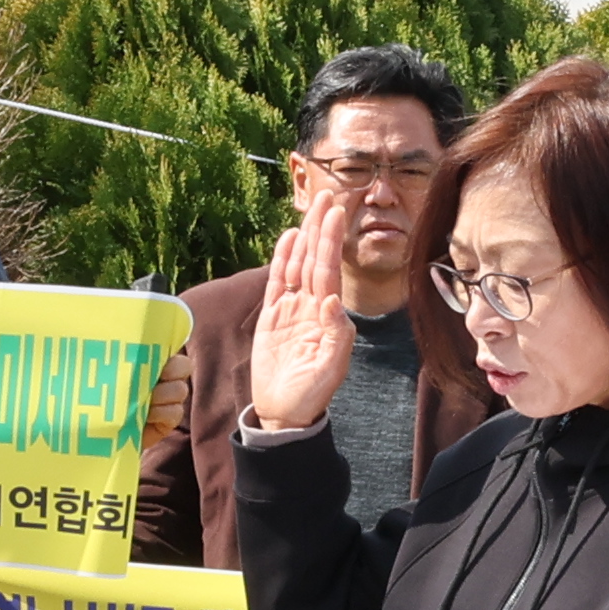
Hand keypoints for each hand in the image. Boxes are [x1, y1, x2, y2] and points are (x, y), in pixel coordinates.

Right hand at [237, 198, 351, 433]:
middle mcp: (311, 307)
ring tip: (310, 208)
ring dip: (304, 238)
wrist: (284, 414)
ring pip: (297, 265)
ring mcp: (290, 310)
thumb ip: (335, 335)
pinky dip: (282, 260)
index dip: (332, 241)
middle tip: (327, 195)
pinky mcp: (271, 318)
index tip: (337, 213)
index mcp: (327, 317)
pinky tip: (288, 239)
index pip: (330, 271)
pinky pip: (277, 283)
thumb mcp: (330, 369)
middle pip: (315, 260)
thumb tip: (333, 301)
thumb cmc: (311, 395)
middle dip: (321, 228)